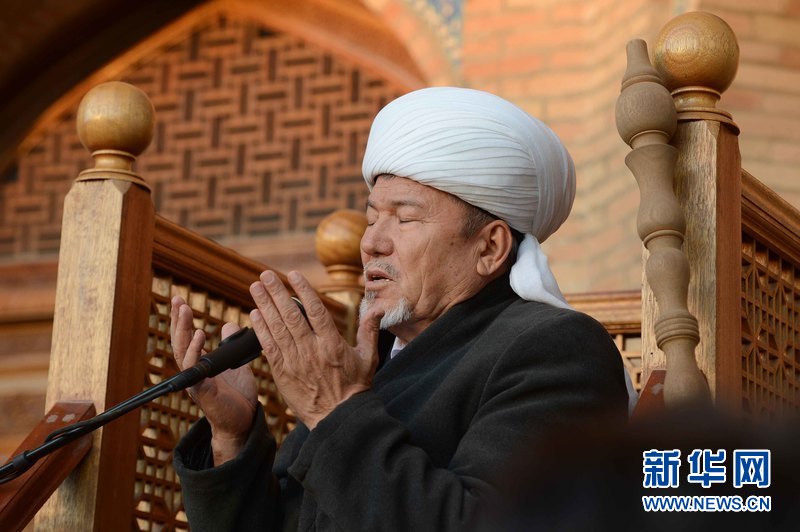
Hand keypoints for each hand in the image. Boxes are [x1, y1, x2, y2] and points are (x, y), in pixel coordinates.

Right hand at [170, 296, 257, 464]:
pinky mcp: (204, 391)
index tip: (180, 300)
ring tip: (185, 311)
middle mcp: (195, 371)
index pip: (189, 337)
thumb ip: (231, 347)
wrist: (243, 423)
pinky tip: (199, 336)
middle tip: (176, 299)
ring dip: (183, 330)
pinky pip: (195, 370)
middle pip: (181, 341)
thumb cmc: (238, 397)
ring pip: (183, 352)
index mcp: (202, 364)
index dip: (184, 319)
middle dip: (178, 320)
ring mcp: (197, 381)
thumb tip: (229, 325)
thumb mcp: (236, 365)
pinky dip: (195, 352)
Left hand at [249, 270, 383, 428]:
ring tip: (256, 287)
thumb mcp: (369, 358)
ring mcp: (295, 362)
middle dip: (277, 293)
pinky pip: (269, 348)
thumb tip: (377, 310)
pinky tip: (254, 315)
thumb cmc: (355, 388)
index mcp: (332, 344)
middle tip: (265, 275)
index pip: (315, 311)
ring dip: (265, 306)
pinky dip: (260, 330)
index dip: (303, 290)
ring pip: (277, 329)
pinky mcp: (282, 374)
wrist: (338, 419)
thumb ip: (370, 331)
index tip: (293, 274)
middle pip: (291, 316)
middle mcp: (311, 351)